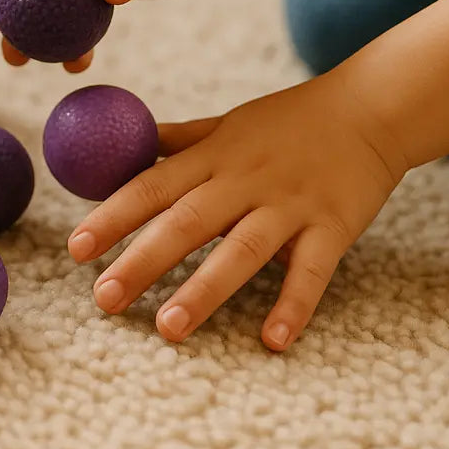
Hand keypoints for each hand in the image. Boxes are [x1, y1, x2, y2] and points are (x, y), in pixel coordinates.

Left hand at [67, 73, 407, 350]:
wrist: (372, 108)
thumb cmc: (291, 121)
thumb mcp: (228, 123)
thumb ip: (179, 140)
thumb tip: (125, 141)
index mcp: (214, 155)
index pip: (152, 186)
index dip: (112, 216)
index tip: (76, 248)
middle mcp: (246, 180)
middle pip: (186, 223)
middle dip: (142, 261)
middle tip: (104, 299)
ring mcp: (290, 205)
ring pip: (241, 250)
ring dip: (204, 290)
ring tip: (168, 327)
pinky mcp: (333, 227)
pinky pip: (312, 271)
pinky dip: (294, 304)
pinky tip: (272, 340)